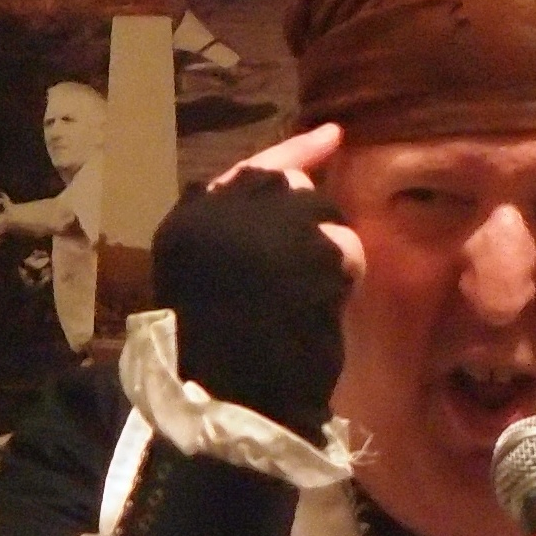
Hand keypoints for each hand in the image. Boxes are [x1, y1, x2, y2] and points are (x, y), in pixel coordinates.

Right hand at [153, 129, 357, 442]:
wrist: (233, 400)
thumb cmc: (220, 356)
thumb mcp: (212, 281)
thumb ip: (239, 234)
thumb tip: (296, 186)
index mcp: (189, 218)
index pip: (250, 168)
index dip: (294, 152)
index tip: (333, 136)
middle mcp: (221, 209)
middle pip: (294, 190)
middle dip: (311, 228)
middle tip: (307, 277)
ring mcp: (266, 225)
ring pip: (325, 218)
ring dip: (328, 259)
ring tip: (303, 305)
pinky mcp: (306, 249)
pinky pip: (346, 249)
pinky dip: (343, 279)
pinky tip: (318, 311)